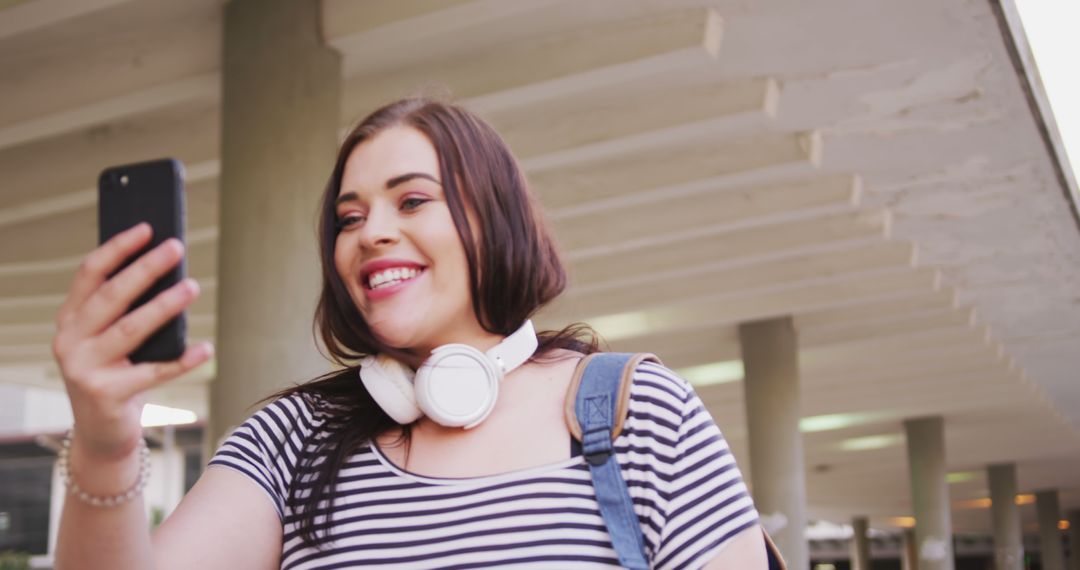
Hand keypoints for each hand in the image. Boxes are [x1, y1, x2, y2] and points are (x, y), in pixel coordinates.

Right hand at [52, 223, 212, 462]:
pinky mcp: (106, 395)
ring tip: (193, 286)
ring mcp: (84, 369)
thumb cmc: (116, 376)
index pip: (90, 274)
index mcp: (70, 321)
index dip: (118, 248)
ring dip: (165, 306)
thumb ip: (129, 313)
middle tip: (176, 247)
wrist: (102, 434)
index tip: (147, 227)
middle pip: (112, 296)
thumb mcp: (114, 342)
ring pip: (131, 329)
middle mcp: (70, 342)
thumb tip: (172, 273)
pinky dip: (183, 360)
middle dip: (145, 269)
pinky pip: (153, 373)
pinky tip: (207, 348)